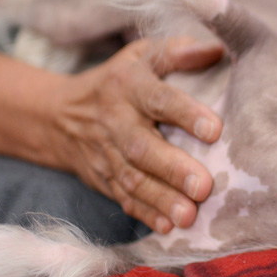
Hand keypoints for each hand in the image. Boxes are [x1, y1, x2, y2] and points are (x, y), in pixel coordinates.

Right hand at [50, 37, 223, 233]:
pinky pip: (124, 200)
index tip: (215, 130)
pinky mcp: (104, 180)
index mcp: (128, 86)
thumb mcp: (141, 55)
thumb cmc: (118, 81)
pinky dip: (146, 215)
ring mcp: (107, 155)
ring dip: (161, 199)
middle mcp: (115, 121)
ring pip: (133, 179)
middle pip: (142, 147)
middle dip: (173, 169)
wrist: (58, 117)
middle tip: (204, 186)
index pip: (158, 99)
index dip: (185, 114)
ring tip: (190, 215)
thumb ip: (179, 51)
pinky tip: (169, 228)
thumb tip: (217, 49)